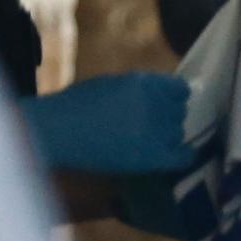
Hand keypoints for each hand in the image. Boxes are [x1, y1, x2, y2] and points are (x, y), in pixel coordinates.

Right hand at [19, 72, 198, 176]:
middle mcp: (156, 105)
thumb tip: (165, 95)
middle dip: (166, 115)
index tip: (164, 103)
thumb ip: (142, 88)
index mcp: (145, 83)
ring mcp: (156, 131)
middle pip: (179, 111)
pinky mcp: (153, 156)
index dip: (172, 96)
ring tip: (143, 138)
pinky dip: (182, 155)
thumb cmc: (77, 104)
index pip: (180, 89)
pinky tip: (171, 154)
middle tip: (147, 123)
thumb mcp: (113, 84)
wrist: (57, 130)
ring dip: (166, 135)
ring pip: (178, 132)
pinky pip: (184, 157)